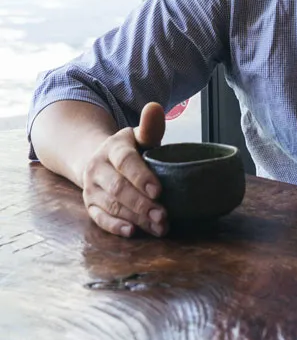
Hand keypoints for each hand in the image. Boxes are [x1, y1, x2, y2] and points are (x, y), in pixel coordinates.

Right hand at [81, 103, 166, 237]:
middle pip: (118, 188)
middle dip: (141, 203)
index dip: (141, 176)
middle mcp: (97, 168)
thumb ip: (150, 127)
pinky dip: (114, 226)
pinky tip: (132, 232)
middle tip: (164, 216)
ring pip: (111, 205)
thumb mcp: (140, 136)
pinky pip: (98, 218)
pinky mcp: (89, 204)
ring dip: (135, 218)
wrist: (99, 159)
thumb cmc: (132, 149)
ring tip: (159, 227)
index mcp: (113, 147)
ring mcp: (91, 188)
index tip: (159, 190)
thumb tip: (155, 107)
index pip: (125, 162)